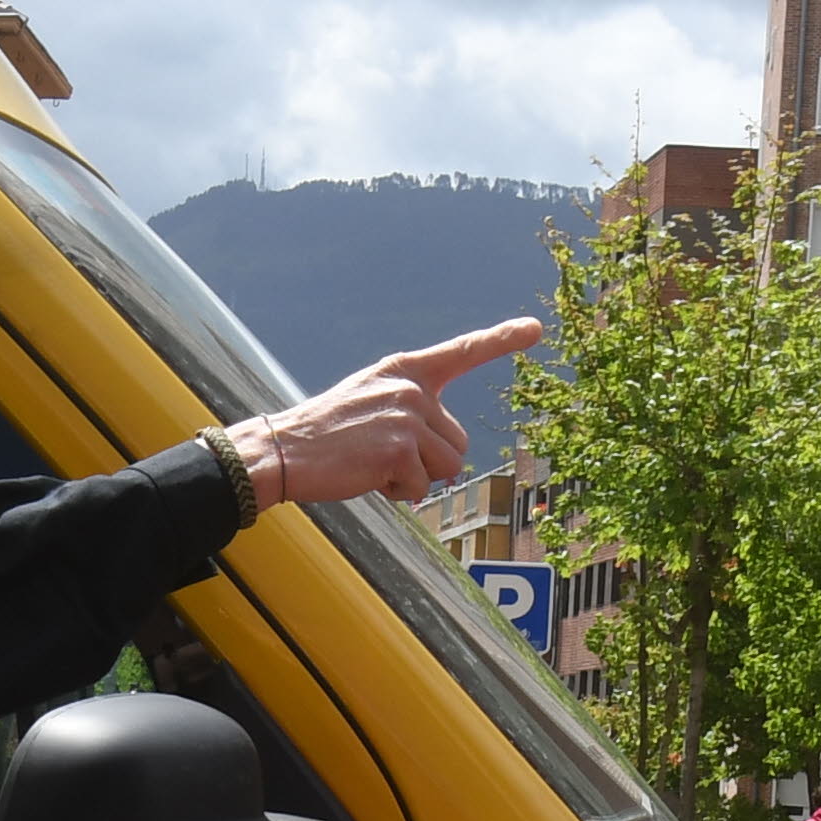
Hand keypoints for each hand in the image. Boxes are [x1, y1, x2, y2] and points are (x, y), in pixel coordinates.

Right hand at [224, 321, 542, 511]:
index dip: (501, 340)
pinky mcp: (401, 448)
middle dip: (428, 462)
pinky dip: (399, 492)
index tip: (535, 328)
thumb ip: (411, 409)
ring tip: (375, 466)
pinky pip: (423, 486)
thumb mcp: (370, 402)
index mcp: (405, 370)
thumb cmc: (327, 434)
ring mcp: (408, 416)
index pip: (462, 352)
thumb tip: (449, 454)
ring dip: (415, 479)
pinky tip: (368, 476)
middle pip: (457, 442)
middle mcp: (412, 388)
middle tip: (383, 456)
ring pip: (446, 468)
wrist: (285, 450)